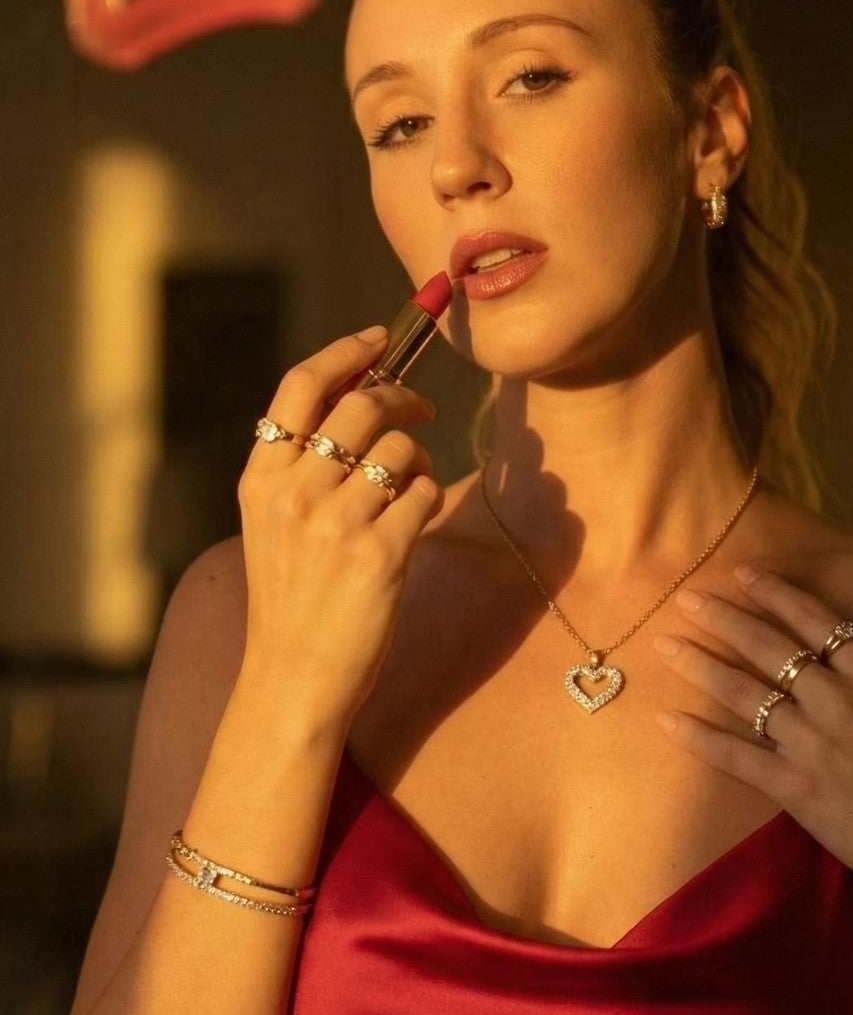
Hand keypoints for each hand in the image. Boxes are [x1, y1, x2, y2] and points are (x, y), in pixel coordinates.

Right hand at [237, 326, 442, 733]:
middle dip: (403, 399)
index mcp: (261, 476)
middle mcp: (293, 492)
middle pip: (363, 406)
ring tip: (414, 483)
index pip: (300, 385)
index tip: (379, 337)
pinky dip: (429, 498)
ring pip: (402, 449)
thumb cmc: (292, 595)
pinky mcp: (379, 554)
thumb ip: (301, 461)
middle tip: (423, 410)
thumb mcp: (272, 520)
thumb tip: (361, 391)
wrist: (293, 677)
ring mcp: (335, 523)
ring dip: (420, 458)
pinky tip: (415, 522)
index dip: (345, 352)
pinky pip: (426, 492)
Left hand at [652, 565, 852, 911]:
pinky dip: (699, 737)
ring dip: (701, 665)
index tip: (742, 574)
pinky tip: (668, 719)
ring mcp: (812, 743)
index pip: (815, 621)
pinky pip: (737, 755)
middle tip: (687, 599)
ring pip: (745, 693)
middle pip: (770, 648)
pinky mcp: (794, 787)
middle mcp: (838, 700)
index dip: (775, 594)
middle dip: (724, 619)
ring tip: (667, 645)